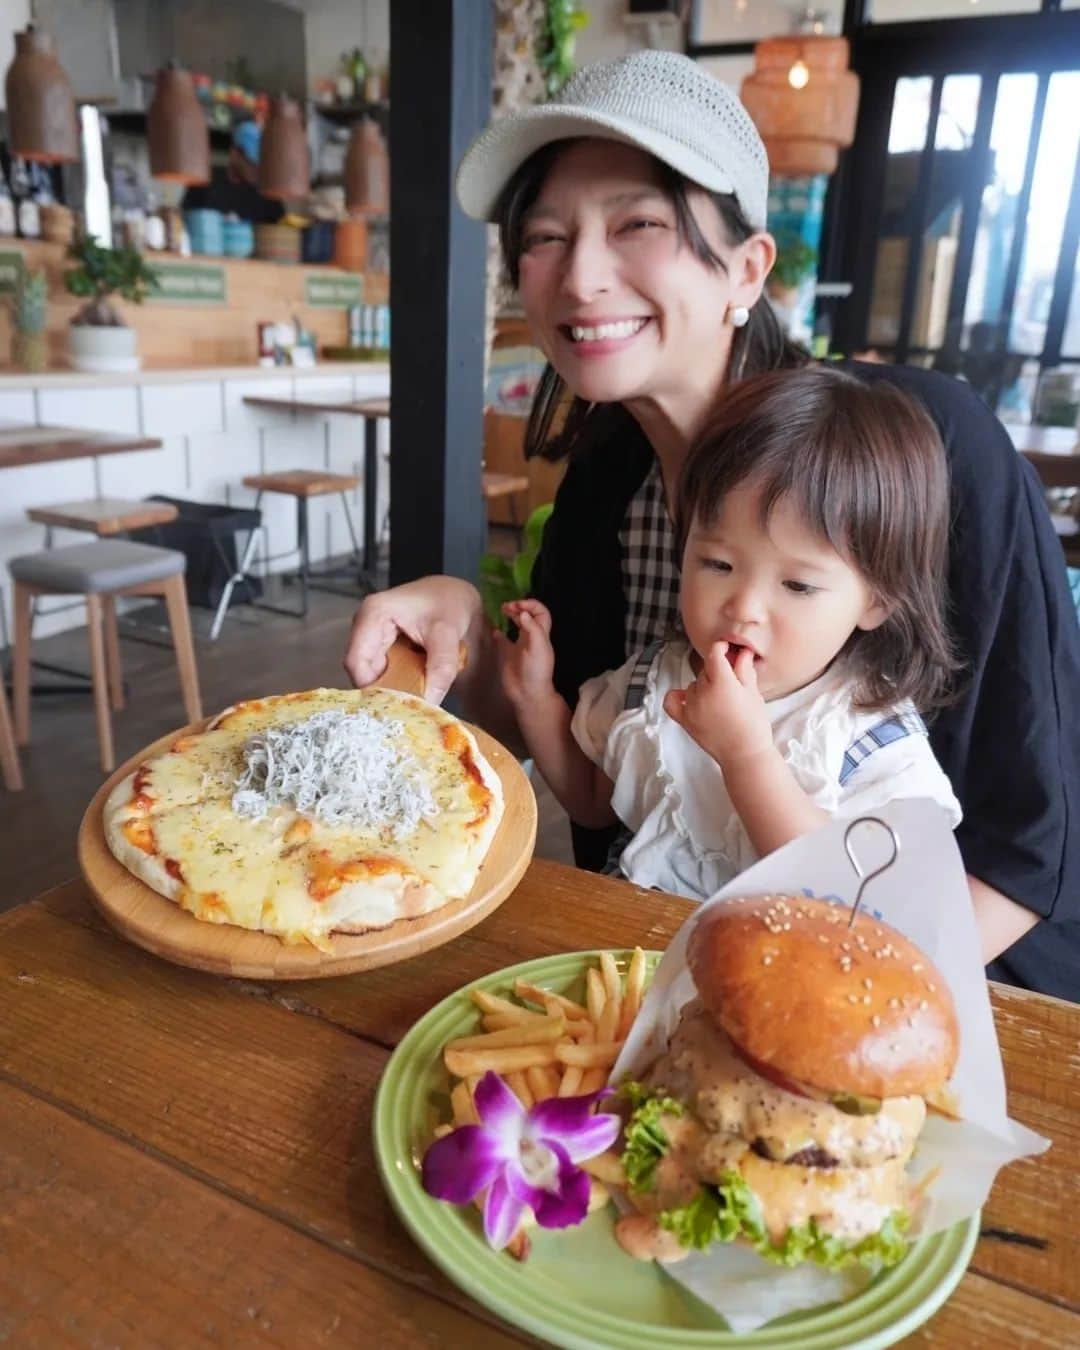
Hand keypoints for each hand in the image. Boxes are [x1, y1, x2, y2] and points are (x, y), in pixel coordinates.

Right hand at [343, 576, 479, 704]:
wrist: (457, 595)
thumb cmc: (450, 604)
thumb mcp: (448, 634)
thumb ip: (441, 667)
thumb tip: (429, 703)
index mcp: (372, 614)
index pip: (357, 663)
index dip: (373, 689)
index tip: (398, 708)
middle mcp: (363, 625)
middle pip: (361, 672)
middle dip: (384, 692)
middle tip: (409, 710)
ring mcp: (369, 637)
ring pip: (370, 676)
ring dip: (391, 690)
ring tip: (415, 701)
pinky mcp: (378, 647)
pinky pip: (381, 674)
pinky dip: (396, 684)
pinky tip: (414, 689)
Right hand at [496, 599, 555, 708]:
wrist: (527, 692)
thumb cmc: (536, 669)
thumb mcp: (538, 647)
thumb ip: (532, 628)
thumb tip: (523, 613)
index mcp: (541, 634)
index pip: (540, 612)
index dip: (531, 604)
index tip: (518, 605)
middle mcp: (531, 637)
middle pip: (528, 615)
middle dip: (519, 607)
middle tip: (506, 606)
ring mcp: (520, 645)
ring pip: (517, 624)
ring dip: (511, 615)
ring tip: (502, 609)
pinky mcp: (508, 654)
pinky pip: (503, 640)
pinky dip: (499, 633)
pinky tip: (494, 630)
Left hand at [663, 641, 772, 766]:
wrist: (745, 754)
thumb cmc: (753, 724)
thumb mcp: (753, 693)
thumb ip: (744, 669)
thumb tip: (742, 652)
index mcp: (722, 682)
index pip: (714, 654)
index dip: (721, 648)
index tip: (726, 649)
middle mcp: (702, 692)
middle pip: (705, 671)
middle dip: (718, 672)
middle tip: (732, 684)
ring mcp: (691, 707)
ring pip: (693, 685)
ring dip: (703, 687)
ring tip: (721, 701)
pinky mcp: (685, 720)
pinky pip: (672, 701)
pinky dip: (677, 696)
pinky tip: (688, 697)